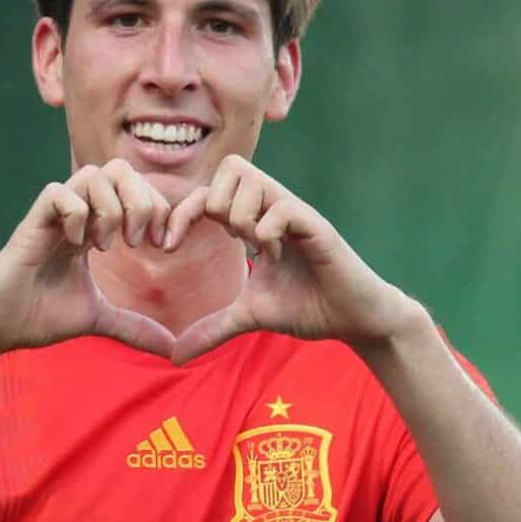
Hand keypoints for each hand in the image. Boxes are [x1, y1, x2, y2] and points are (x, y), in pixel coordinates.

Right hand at [0, 159, 175, 361]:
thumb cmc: (38, 315)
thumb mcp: (98, 319)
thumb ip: (134, 327)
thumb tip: (172, 350)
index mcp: (94, 226)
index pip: (136, 187)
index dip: (159, 208)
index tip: (163, 247)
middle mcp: (76, 214)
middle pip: (120, 169)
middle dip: (141, 201)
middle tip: (139, 241)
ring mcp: (53, 216)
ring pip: (92, 174)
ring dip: (110, 209)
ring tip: (105, 246)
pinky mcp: (31, 225)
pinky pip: (58, 193)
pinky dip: (76, 216)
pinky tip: (76, 246)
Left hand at [162, 155, 421, 362]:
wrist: (353, 319)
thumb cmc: (308, 307)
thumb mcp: (250, 317)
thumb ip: (213, 328)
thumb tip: (175, 355)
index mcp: (255, 220)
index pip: (209, 191)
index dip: (181, 212)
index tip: (167, 247)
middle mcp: (274, 208)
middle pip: (231, 166)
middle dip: (214, 204)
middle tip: (226, 241)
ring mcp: (295, 213)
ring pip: (252, 180)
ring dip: (241, 216)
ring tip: (256, 248)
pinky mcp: (317, 226)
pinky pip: (281, 209)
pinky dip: (268, 232)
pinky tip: (276, 255)